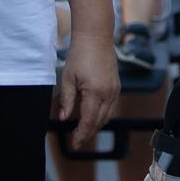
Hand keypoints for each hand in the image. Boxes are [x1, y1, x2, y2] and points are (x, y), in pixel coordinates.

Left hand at [55, 32, 120, 148]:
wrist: (96, 36)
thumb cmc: (80, 54)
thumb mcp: (68, 78)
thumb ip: (66, 100)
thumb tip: (63, 118)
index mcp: (96, 93)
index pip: (89, 121)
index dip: (81, 134)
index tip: (74, 144)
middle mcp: (109, 94)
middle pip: (100, 122)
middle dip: (89, 133)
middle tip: (76, 141)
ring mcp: (115, 90)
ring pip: (107, 116)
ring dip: (96, 125)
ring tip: (83, 131)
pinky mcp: (116, 86)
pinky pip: (111, 107)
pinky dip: (102, 115)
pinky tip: (92, 116)